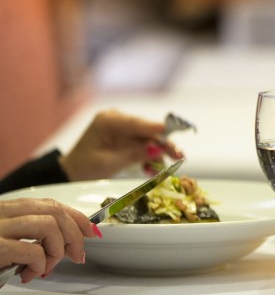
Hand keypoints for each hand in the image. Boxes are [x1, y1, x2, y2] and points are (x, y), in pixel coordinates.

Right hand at [0, 198, 99, 283]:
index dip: (76, 217)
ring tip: (45, 267)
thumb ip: (35, 239)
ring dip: (56, 251)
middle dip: (75, 235)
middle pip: (54, 212)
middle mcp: (1, 213)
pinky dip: (39, 265)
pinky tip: (29, 274)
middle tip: (77, 256)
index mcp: (5, 210)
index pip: (49, 204)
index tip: (91, 231)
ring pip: (49, 226)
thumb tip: (69, 245)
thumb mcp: (9, 243)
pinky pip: (34, 252)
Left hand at [58, 110, 183, 180]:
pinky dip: (150, 158)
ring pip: (149, 140)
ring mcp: (125, 129)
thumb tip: (157, 149)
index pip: (135, 123)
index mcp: (108, 121)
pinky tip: (150, 169)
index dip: (153, 127)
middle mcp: (118, 121)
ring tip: (164, 168)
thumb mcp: (109, 163)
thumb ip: (133, 154)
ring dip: (158, 154)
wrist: (74, 174)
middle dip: (163, 144)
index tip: (169, 130)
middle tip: (180, 155)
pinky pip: (145, 146)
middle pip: (147, 131)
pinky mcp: (129, 139)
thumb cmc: (86, 167)